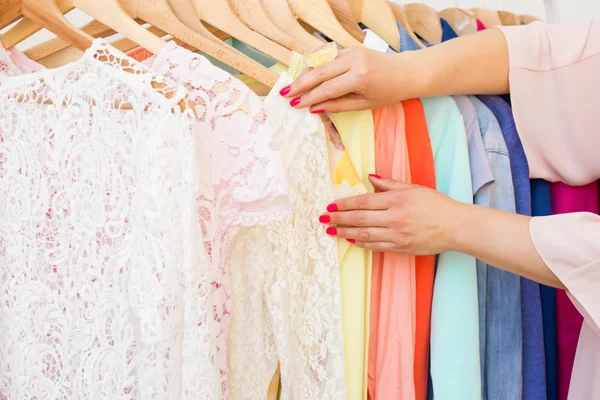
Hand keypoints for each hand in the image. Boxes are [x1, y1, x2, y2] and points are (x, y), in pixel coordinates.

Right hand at [280, 47, 416, 112]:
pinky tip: (305, 78)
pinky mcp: (350, 48)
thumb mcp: (364, 104)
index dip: (309, 98)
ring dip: (305, 75)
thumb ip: (338, 105)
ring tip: (290, 87)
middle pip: (320, 72)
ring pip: (321, 63)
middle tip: (284, 93)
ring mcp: (351, 51)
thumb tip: (315, 108)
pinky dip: (316, 68)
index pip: (327, 88)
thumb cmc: (388, 92)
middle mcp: (354, 60)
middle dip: (300, 84)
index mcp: (359, 77)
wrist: (406, 71)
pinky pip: (328, 59)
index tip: (294, 105)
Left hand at [319, 175, 464, 254]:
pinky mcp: (401, 247)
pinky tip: (350, 240)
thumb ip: (389, 184)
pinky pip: (376, 246)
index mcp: (396, 200)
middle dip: (338, 218)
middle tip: (323, 218)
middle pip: (359, 219)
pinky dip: (361, 243)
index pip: (363, 202)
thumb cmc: (436, 204)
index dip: (344, 204)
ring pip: (364, 234)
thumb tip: (370, 178)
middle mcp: (394, 218)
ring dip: (344, 232)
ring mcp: (397, 235)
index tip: (331, 205)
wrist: (455, 226)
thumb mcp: (413, 188)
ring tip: (331, 230)